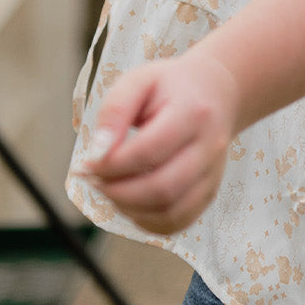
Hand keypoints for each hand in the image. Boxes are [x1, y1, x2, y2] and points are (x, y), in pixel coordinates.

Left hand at [77, 49, 239, 234]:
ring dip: (130, 209)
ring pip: (171, 212)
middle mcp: (210, 147)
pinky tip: (131, 203)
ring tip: (111, 189)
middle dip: (117, 192)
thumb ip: (115, 111)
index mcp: (194, 113)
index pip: (149, 152)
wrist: (216, 92)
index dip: (111, 165)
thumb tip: (96, 153)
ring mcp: (213, 173)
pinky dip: (147, 222)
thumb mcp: (138, 81)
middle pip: (162, 188)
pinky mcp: (210, 192)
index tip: (88, 163)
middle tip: (95, 180)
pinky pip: (177, 222)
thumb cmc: (170, 87)